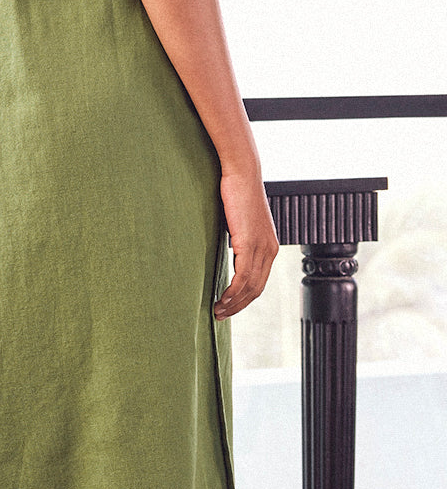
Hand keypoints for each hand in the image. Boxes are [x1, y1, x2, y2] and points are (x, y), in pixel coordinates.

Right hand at [214, 170, 278, 318]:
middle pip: (256, 289)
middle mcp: (270, 250)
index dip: (245, 298)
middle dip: (239, 306)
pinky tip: (222, 297)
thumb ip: (237, 239)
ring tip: (218, 310)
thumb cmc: (236, 193)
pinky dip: (233, 291)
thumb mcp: (239, 222)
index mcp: (269, 247)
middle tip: (221, 314)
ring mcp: (261, 247)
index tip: (229, 306)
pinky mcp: (250, 243)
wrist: (242, 174)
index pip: (259, 282)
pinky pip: (243, 276)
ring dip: (234, 302)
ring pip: (250, 286)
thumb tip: (227, 250)